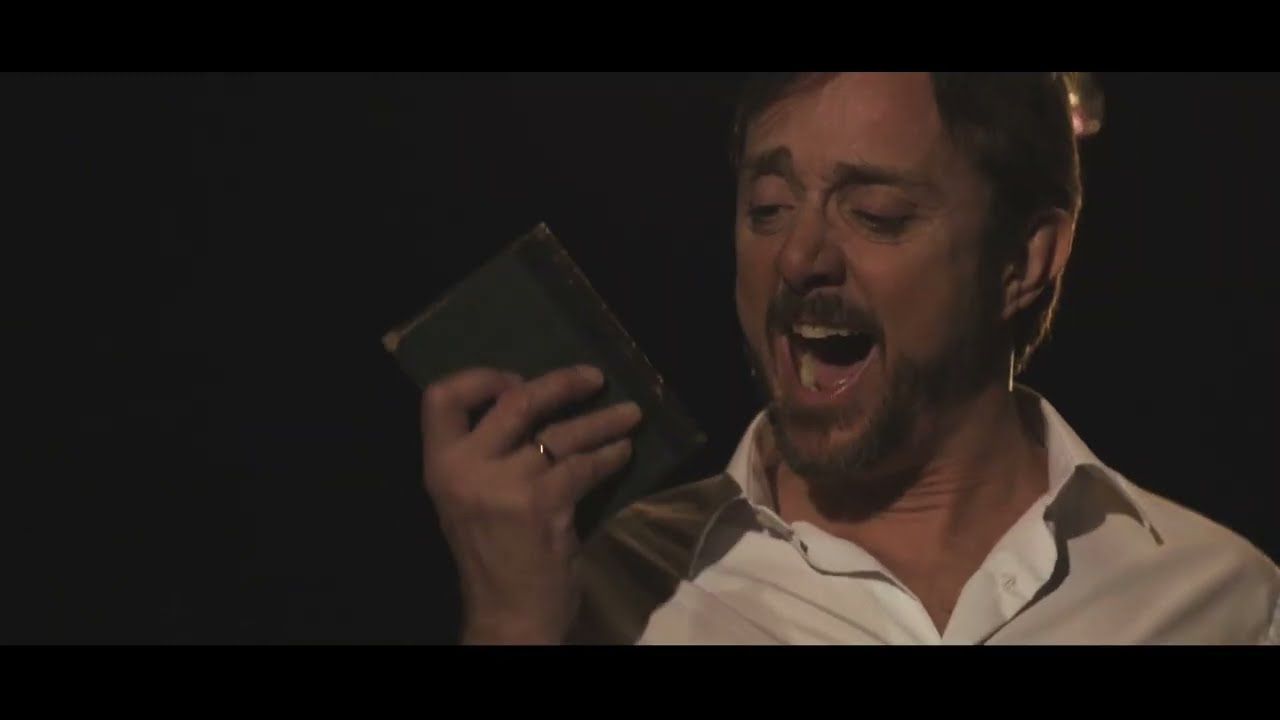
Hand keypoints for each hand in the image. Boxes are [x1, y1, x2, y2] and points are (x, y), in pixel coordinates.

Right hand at [420, 364, 642, 644]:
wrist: (506, 614)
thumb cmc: (492, 556)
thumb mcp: (469, 498)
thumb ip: (488, 454)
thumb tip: (533, 401)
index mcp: (439, 465)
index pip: (441, 397)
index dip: (482, 378)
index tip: (517, 379)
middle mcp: (465, 469)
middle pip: (515, 401)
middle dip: (562, 383)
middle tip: (595, 378)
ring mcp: (506, 485)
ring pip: (562, 432)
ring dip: (604, 420)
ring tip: (631, 414)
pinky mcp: (544, 504)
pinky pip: (585, 465)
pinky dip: (610, 456)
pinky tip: (623, 453)